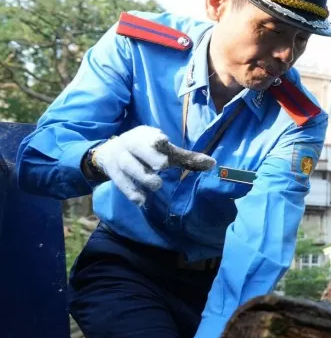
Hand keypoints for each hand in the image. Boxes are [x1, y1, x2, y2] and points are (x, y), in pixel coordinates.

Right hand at [91, 126, 214, 205]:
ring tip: (156, 185)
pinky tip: (141, 201)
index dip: (156, 139)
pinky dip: (131, 192)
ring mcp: (120, 158)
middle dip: (149, 156)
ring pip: (128, 165)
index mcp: (147, 136)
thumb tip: (213, 164)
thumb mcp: (164, 150)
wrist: (110, 150)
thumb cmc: (146, 150)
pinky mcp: (113, 173)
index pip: (152, 136)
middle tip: (162, 165)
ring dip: (142, 176)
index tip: (163, 140)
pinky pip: (120, 182)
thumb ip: (187, 158)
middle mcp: (131, 144)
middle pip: (137, 148)